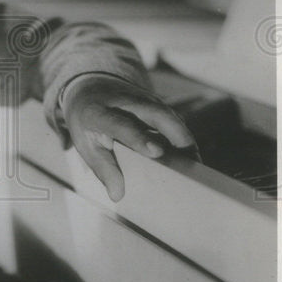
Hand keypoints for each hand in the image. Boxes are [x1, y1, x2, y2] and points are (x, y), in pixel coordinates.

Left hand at [62, 74, 197, 201]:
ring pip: (171, 117)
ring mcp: (143, 98)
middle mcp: (125, 101)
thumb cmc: (85, 120)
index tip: (156, 152)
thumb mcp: (85, 143)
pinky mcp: (155, 102)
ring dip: (185, 140)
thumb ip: (102, 168)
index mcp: (99, 111)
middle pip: (158, 114)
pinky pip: (173, 120)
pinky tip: (189, 159)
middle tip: (192, 166)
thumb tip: (117, 195)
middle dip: (178, 137)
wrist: (89, 86)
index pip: (121, 124)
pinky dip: (182, 138)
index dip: (139, 138)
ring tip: (196, 168)